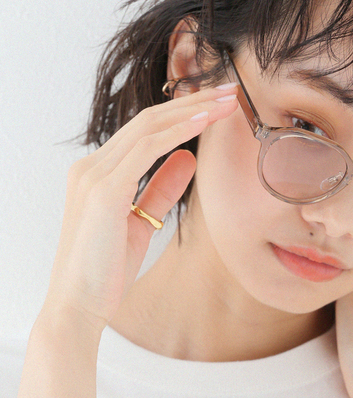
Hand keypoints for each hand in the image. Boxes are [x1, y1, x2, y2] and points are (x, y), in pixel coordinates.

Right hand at [43, 86, 237, 331]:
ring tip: (226, 102)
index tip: (215, 106)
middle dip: (191, 102)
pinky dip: (176, 133)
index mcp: (98, 174)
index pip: (144, 132)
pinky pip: (145, 151)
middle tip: (229, 91)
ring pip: (148, 129)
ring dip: (191, 111)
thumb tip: (188, 158)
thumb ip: (161, 188)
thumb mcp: (141, 222)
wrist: (79, 305)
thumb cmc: (107, 269)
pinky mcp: (102, 192)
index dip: (182, 115)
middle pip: (148, 121)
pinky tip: (203, 123)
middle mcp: (91, 167)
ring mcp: (94, 176)